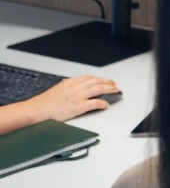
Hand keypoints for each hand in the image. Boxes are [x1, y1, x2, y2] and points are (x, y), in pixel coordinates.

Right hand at [1, 76, 118, 133]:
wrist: (35, 110)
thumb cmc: (43, 103)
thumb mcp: (57, 90)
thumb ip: (68, 88)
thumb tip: (75, 89)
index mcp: (70, 82)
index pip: (89, 78)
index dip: (100, 79)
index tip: (106, 81)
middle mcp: (75, 87)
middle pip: (97, 81)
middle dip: (109, 83)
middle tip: (116, 85)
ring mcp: (78, 96)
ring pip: (99, 89)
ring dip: (110, 89)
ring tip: (116, 91)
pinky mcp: (78, 106)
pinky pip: (95, 103)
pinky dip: (103, 103)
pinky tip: (106, 105)